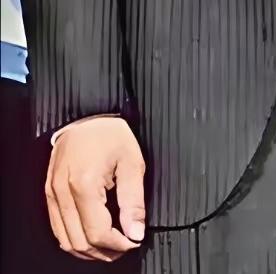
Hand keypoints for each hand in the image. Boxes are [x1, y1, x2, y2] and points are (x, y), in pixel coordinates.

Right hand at [45, 117, 145, 260]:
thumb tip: (136, 232)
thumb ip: (134, 200)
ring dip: (88, 249)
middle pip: (80, 241)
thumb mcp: (132, 161)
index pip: (97, 232)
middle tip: (125, 246)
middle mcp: (63, 192)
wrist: (86, 113)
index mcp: (84, 184)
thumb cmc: (110, 132)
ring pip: (66, 239)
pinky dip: (74, 238)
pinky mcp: (49, 192)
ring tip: (111, 246)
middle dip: (104, 251)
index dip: (118, 244)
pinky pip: (58, 227)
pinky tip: (91, 236)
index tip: (133, 241)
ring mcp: (53, 193)